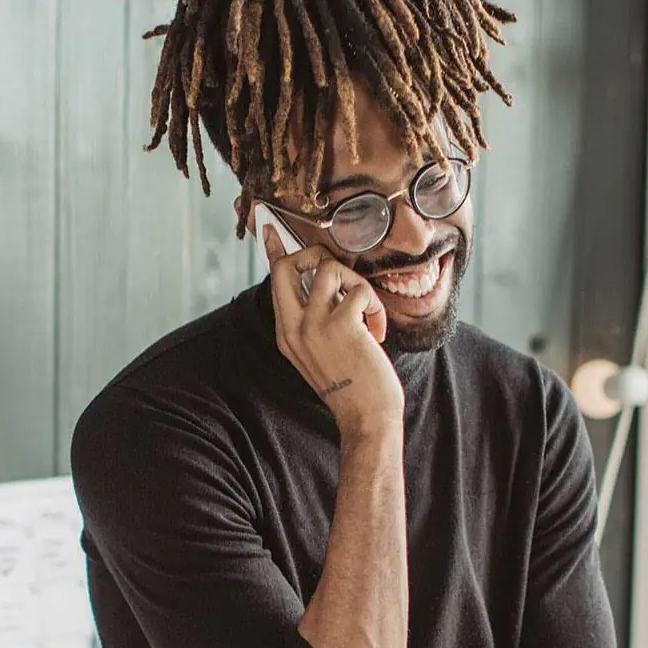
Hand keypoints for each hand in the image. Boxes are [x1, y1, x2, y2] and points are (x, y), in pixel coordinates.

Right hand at [263, 226, 402, 437]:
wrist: (366, 418)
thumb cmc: (353, 386)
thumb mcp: (322, 352)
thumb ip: (316, 320)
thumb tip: (326, 283)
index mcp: (286, 332)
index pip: (274, 282)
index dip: (274, 252)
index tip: (270, 230)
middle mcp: (293, 327)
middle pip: (286, 266)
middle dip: (314, 255)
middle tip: (339, 274)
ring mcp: (314, 326)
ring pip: (328, 268)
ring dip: (356, 283)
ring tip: (365, 311)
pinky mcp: (341, 326)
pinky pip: (358, 290)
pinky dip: (375, 306)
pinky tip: (377, 330)